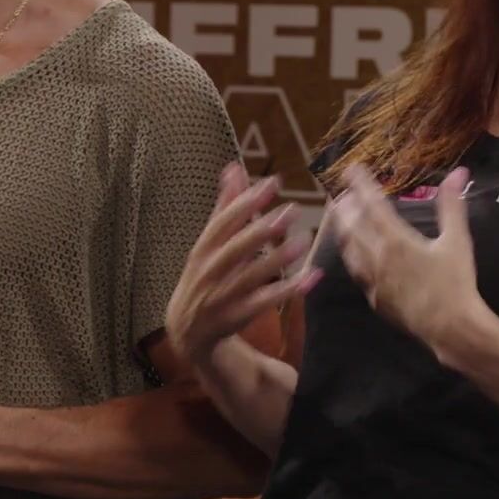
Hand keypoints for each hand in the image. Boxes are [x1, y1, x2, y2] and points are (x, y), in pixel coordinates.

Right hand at [165, 162, 317, 367]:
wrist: (186, 330)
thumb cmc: (204, 275)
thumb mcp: (209, 243)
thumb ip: (225, 207)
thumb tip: (233, 167)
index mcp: (203, 249)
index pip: (223, 223)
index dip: (246, 202)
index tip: (272, 183)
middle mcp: (209, 272)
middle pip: (234, 250)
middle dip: (261, 230)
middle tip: (292, 211)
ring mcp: (220, 297)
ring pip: (249, 278)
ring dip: (277, 260)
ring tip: (304, 241)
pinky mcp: (236, 318)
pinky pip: (263, 304)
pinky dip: (288, 291)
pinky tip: (312, 277)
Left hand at [326, 166, 485, 358]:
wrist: (450, 327)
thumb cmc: (455, 282)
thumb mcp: (457, 240)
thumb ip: (452, 205)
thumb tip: (458, 172)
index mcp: (396, 240)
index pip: (373, 204)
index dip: (361, 184)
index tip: (351, 169)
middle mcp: (378, 258)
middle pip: (352, 227)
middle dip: (344, 208)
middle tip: (341, 194)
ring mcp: (374, 281)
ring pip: (349, 251)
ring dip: (343, 232)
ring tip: (341, 221)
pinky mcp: (375, 299)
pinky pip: (357, 273)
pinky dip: (352, 257)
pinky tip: (355, 257)